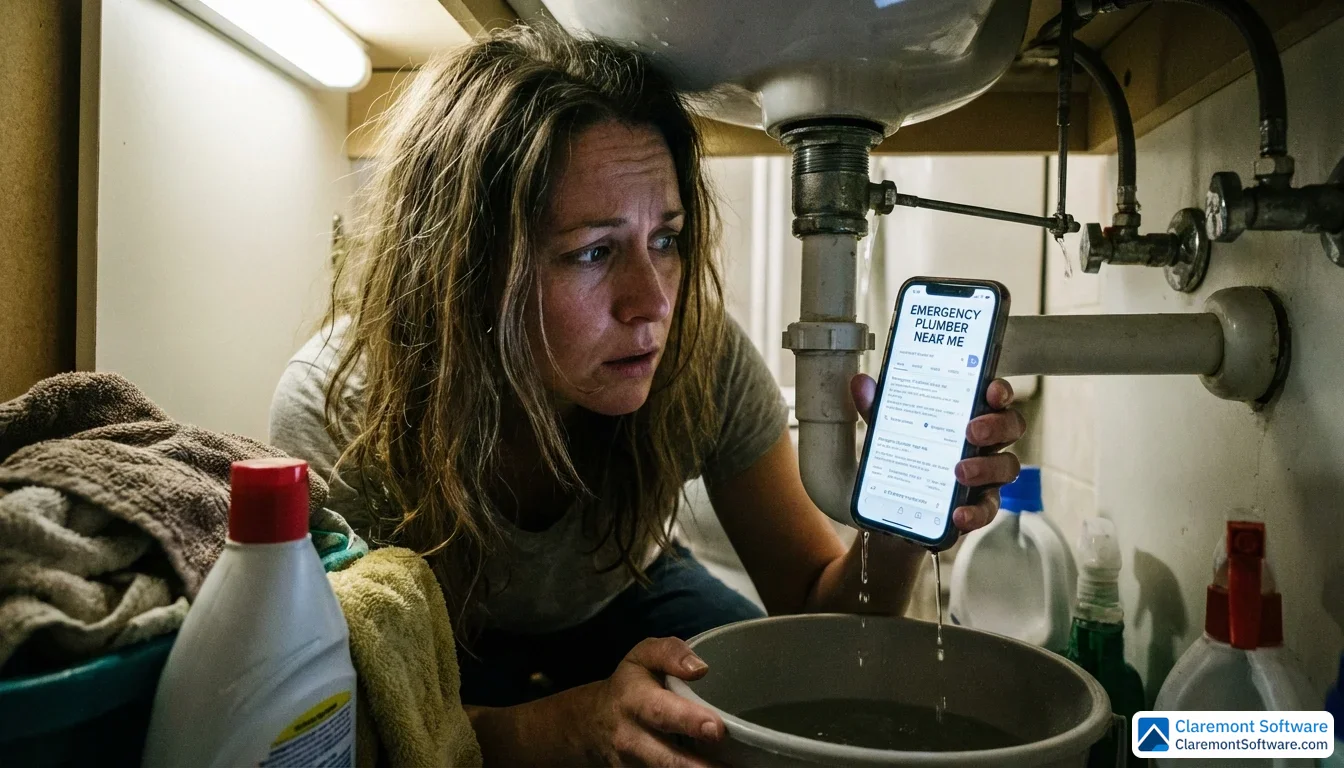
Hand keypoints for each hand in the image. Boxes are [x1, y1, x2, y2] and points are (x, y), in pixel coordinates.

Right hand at [576, 637, 724, 766]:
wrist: (592, 722)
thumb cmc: (629, 685)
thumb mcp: (643, 656)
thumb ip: (670, 653)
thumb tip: (700, 669)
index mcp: (635, 701)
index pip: (661, 712)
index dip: (689, 720)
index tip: (716, 728)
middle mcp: (631, 738)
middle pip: (667, 759)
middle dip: (698, 767)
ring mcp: (633, 765)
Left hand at [851, 375, 1024, 533]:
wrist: (893, 512)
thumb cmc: (904, 459)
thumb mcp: (888, 432)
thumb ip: (878, 409)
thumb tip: (861, 383)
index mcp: (968, 416)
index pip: (995, 397)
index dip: (1000, 391)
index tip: (991, 391)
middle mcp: (985, 443)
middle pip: (1011, 426)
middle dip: (997, 425)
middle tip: (971, 431)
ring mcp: (986, 475)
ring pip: (1008, 467)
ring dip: (987, 467)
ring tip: (959, 472)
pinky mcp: (978, 505)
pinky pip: (988, 508)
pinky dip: (975, 512)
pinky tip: (958, 514)